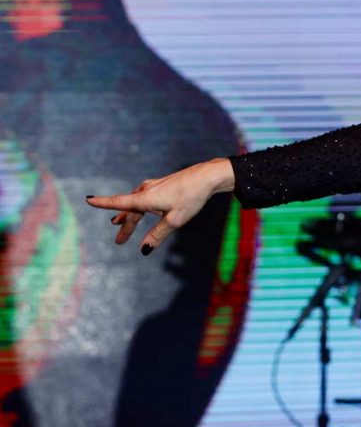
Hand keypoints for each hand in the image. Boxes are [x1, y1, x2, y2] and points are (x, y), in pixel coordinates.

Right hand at [85, 158, 235, 253]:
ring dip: (131, 216)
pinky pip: (145, 199)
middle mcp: (146, 190)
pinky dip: (140, 208)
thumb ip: (158, 234)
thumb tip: (144, 250)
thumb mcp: (175, 220)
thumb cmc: (191, 197)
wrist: (207, 176)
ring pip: (137, 204)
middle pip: (130, 209)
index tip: (87, 200)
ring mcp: (154, 186)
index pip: (119, 202)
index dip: (102, 203)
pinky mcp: (163, 186)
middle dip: (125, 225)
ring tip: (120, 225)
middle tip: (119, 240)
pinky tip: (143, 211)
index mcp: (145, 198)